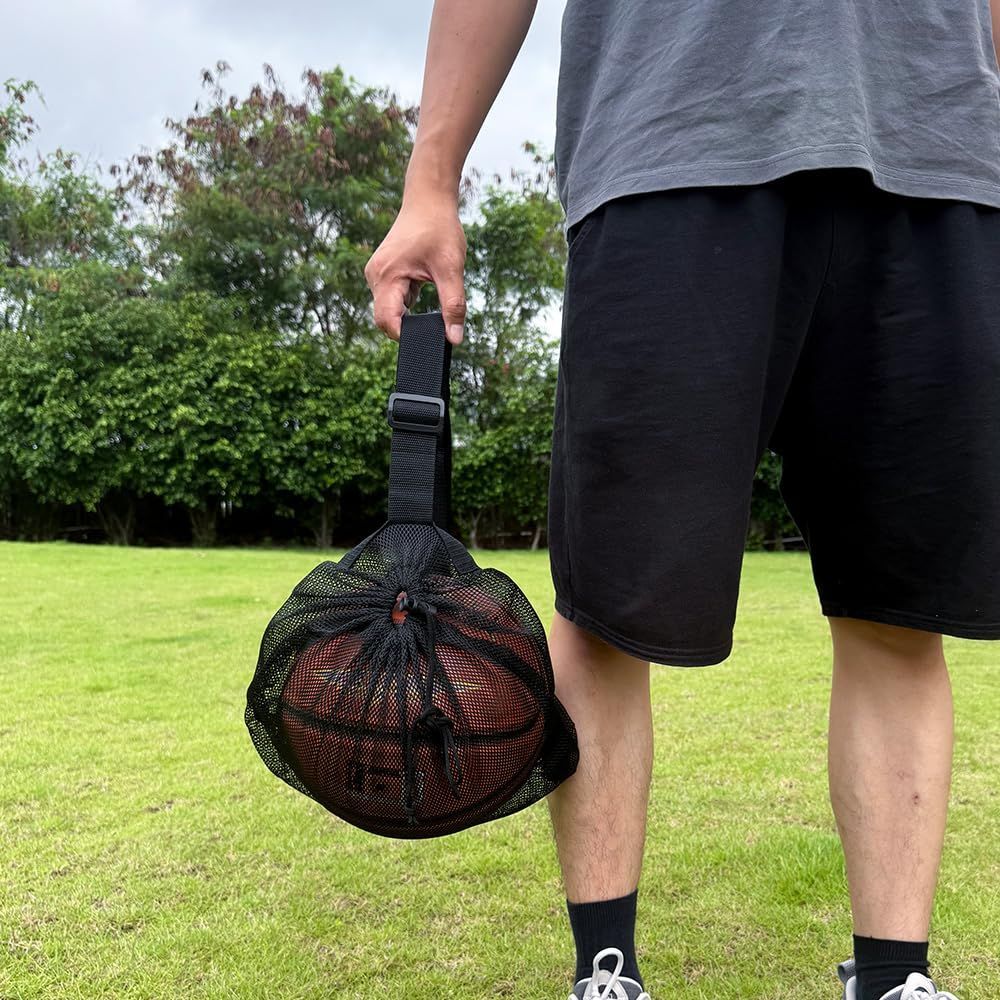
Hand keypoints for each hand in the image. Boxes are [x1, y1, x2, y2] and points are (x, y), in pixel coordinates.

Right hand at [364, 189, 467, 343]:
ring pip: (391, 309)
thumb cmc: (439, 228)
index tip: (428, 337)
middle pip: (386, 318)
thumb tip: (455, 339)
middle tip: (436, 317)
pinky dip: (409, 300)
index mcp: (386, 276)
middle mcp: (375, 276)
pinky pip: (393, 298)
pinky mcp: (384, 273)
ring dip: (411, 310)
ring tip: (429, 287)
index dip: (406, 336)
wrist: (429, 199)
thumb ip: (453, 306)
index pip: (386, 321)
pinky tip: (423, 281)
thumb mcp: (451, 269)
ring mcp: (378, 274)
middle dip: (410, 324)